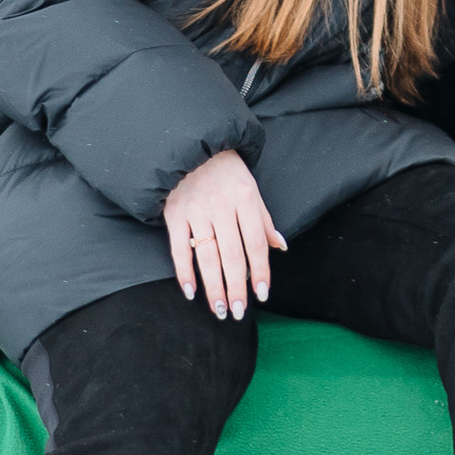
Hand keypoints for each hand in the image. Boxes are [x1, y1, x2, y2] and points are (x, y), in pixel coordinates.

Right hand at [162, 147, 283, 319]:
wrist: (192, 142)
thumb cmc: (226, 169)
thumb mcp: (251, 187)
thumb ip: (264, 220)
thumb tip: (280, 247)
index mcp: (246, 199)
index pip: (256, 243)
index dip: (260, 271)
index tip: (262, 295)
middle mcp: (222, 206)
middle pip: (232, 255)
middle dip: (236, 287)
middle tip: (237, 312)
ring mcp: (197, 210)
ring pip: (207, 256)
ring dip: (213, 286)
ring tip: (219, 309)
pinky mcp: (174, 213)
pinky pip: (179, 248)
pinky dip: (184, 271)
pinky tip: (191, 291)